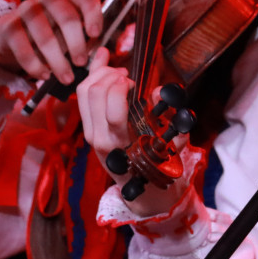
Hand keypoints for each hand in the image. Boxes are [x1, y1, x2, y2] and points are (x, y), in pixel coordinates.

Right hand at [0, 0, 101, 83]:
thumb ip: (87, 38)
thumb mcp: (74, 32)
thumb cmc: (55, 32)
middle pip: (68, 18)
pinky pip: (23, 48)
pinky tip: (45, 75)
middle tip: (81, 63)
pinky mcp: (8, 25)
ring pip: (46, 37)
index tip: (95, 34)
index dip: (93, 16)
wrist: (16, 34)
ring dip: (58, 61)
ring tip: (66, 77)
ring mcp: (27, 9)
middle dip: (77, 44)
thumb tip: (98, 56)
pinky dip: (36, 65)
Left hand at [77, 47, 184, 215]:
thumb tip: (159, 92)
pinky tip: (104, 65)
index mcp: (121, 143)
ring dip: (99, 74)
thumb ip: (171, 119)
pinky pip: (83, 98)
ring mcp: (90, 133)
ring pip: (83, 92)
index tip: (135, 82)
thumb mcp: (174, 145)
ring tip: (118, 72)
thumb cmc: (161, 168)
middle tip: (127, 74)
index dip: (121, 87)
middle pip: (92, 93)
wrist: (142, 193)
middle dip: (109, 74)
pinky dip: (92, 78)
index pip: (112, 108)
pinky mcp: (88, 129)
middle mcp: (99, 138)